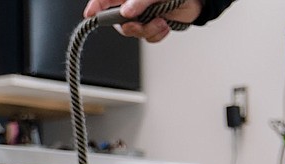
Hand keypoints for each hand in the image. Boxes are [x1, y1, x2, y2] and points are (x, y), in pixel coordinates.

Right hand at [83, 0, 202, 42]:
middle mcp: (131, 7)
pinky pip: (149, 38)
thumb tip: (126, 12)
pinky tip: (166, 25)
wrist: (194, 2)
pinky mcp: (152, 27)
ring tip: (162, 21)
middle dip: (131, 27)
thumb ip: (139, 2)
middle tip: (140, 24)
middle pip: (119, 22)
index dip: (95, 7)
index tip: (89, 14)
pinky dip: (158, 35)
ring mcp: (142, 18)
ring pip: (135, 33)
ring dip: (149, 30)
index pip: (105, 0)